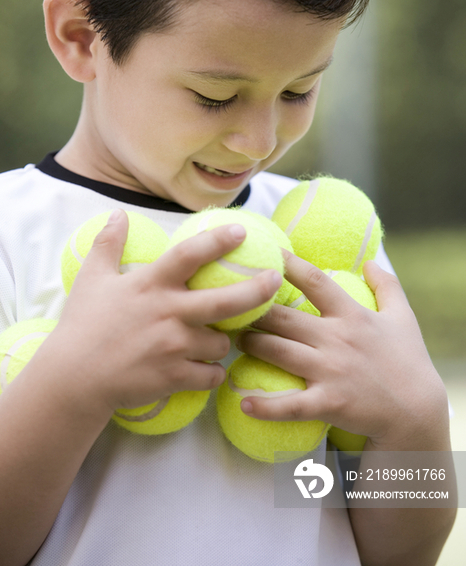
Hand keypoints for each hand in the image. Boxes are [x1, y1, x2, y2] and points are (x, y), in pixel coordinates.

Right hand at [36, 210, 281, 417]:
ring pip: (220, 342)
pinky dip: (212, 372)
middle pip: (226, 301)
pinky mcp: (174, 377)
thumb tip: (117, 214)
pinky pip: (210, 374)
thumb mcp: (92, 278)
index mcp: (151, 285)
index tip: (242, 230)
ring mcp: (173, 347)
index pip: (191, 255)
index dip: (219, 240)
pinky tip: (206, 369)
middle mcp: (168, 313)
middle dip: (258, 290)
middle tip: (276, 280)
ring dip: (223, 340)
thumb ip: (108, 244)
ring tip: (216, 339)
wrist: (72, 378)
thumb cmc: (82, 325)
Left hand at [235, 250, 448, 450]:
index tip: (265, 252)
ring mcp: (330, 371)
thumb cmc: (408, 361)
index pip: (314, 280)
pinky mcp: (328, 403)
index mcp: (351, 315)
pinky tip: (242, 402)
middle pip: (283, 317)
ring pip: (277, 352)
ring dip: (251, 344)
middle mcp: (336, 339)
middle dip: (253, 309)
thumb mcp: (404, 317)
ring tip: (233, 340)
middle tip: (232, 304)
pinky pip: (289, 404)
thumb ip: (387, 286)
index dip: (287, 264)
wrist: (417, 411)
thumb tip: (371, 261)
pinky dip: (264, 405)